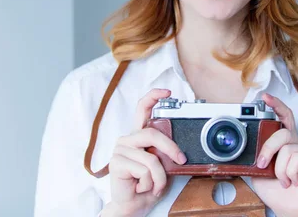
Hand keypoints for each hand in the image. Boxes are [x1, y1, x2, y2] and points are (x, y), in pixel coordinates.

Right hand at [102, 88, 187, 216]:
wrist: (135, 206)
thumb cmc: (149, 185)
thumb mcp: (163, 165)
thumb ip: (166, 152)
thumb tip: (181, 147)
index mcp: (139, 135)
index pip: (142, 108)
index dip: (154, 96)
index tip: (167, 91)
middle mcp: (128, 139)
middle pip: (153, 133)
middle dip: (171, 148)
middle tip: (181, 160)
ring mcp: (120, 149)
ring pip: (151, 158)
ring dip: (159, 177)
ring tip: (153, 184)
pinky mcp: (116, 162)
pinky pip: (144, 169)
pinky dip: (150, 183)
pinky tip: (141, 186)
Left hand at [251, 93, 297, 216]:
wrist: (286, 207)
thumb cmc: (275, 189)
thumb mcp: (259, 168)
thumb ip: (256, 153)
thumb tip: (242, 146)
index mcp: (286, 141)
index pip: (284, 117)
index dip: (276, 105)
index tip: (265, 97)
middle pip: (282, 132)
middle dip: (268, 148)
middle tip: (263, 164)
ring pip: (287, 149)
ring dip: (280, 169)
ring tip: (284, 179)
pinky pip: (296, 159)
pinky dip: (290, 173)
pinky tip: (294, 180)